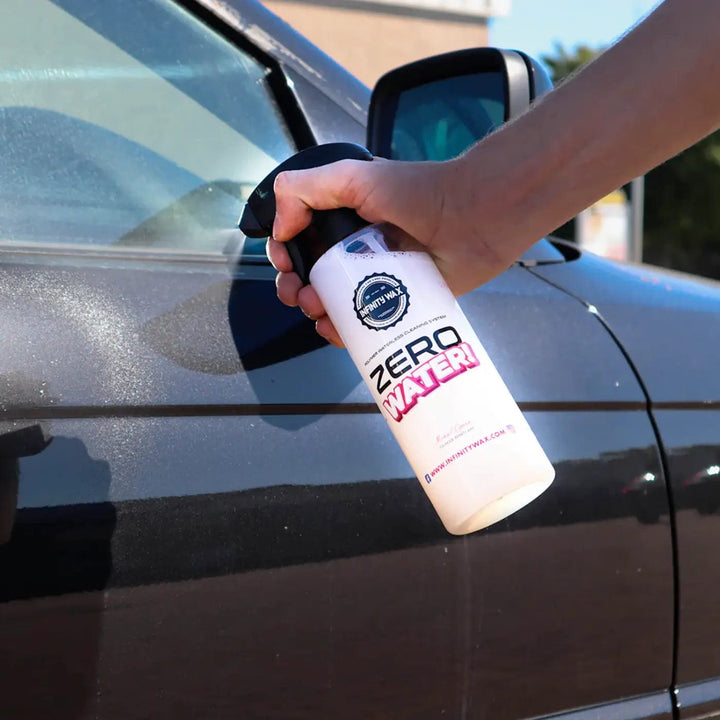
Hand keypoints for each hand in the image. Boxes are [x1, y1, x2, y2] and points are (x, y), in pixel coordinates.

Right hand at [267, 155, 508, 345]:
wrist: (477, 219)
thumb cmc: (422, 192)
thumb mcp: (355, 176)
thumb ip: (307, 189)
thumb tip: (279, 228)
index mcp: (343, 216)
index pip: (299, 238)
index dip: (283, 252)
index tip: (284, 262)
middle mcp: (355, 246)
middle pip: (310, 274)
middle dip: (294, 287)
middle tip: (299, 294)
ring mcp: (375, 276)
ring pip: (332, 302)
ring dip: (314, 311)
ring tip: (318, 310)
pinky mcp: (396, 302)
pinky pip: (362, 322)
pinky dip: (343, 331)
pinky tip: (335, 330)